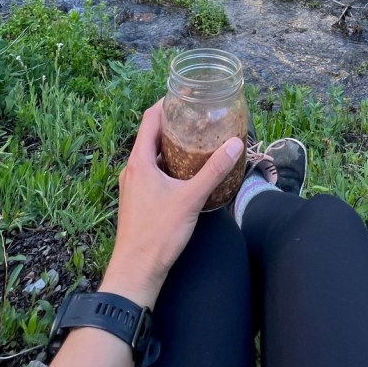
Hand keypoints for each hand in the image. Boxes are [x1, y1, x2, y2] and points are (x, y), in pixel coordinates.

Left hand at [100, 99, 243, 307]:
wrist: (136, 272)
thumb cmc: (158, 234)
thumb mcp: (191, 198)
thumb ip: (214, 171)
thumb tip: (235, 144)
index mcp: (139, 161)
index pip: (150, 119)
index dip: (166, 103)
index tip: (185, 94)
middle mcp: (132, 169)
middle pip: (151, 136)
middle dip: (174, 124)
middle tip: (198, 116)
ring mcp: (133, 186)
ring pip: (152, 156)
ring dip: (172, 146)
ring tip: (197, 141)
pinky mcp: (138, 200)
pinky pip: (153, 172)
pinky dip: (169, 165)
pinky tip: (187, 173)